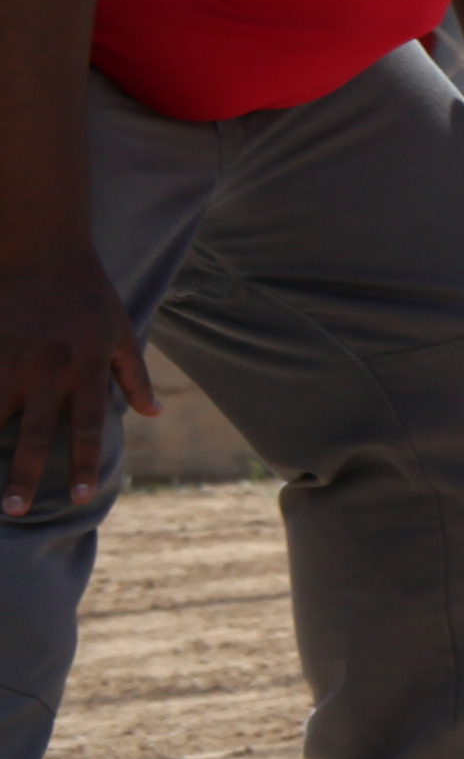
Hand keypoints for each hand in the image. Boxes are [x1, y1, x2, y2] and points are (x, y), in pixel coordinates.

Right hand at [0, 232, 150, 522]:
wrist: (41, 248)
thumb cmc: (87, 291)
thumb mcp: (121, 331)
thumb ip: (134, 375)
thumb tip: (154, 414)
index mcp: (84, 371)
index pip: (85, 429)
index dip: (81, 466)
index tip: (77, 498)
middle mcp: (46, 372)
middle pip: (33, 435)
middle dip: (22, 475)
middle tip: (14, 510)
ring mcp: (9, 361)